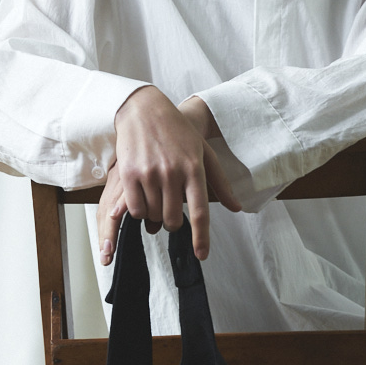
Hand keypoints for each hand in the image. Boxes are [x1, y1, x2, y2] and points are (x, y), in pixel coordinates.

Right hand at [98, 87, 239, 263]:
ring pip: (153, 216)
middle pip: (174, 219)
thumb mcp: (204, 153)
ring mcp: (150, 174)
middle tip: (171, 213)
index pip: (201, 212)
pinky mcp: (129, 174)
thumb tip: (236, 208)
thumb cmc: (178, 132)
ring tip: (156, 200)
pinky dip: (139, 211)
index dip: (201, 237)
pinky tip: (143, 199)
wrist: (144, 110)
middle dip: (173, 223)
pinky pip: (135, 209)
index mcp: (195, 169)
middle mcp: (173, 173)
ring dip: (155, 216)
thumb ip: (220, 183)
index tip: (201, 255)